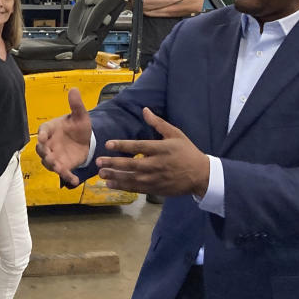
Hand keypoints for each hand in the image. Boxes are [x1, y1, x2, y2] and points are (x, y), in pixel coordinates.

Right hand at [36, 88, 91, 186]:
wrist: (84, 140)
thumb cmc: (77, 126)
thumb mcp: (80, 116)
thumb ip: (76, 105)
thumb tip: (74, 89)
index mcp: (50, 129)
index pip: (43, 131)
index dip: (42, 135)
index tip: (42, 138)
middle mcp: (48, 144)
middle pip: (42, 150)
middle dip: (45, 154)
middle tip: (49, 157)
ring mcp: (54, 156)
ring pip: (49, 163)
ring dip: (53, 166)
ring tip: (60, 169)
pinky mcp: (63, 166)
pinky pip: (63, 172)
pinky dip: (67, 177)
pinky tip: (74, 181)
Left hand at [95, 108, 209, 197]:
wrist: (200, 175)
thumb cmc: (187, 152)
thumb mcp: (176, 134)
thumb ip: (158, 123)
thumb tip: (144, 110)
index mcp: (161, 149)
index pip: (138, 146)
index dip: (122, 145)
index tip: (108, 144)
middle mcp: (156, 164)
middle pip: (131, 164)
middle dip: (113, 163)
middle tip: (98, 162)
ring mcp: (155, 178)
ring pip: (131, 178)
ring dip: (114, 176)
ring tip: (101, 174)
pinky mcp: (155, 188)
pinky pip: (136, 188)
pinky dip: (122, 186)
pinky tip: (111, 184)